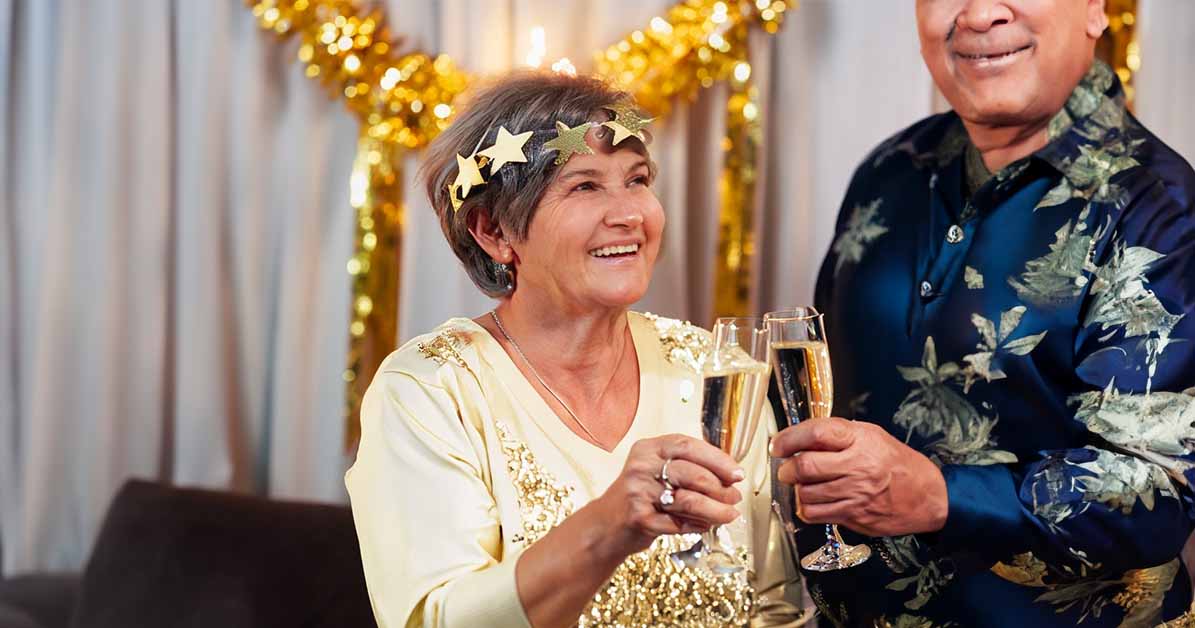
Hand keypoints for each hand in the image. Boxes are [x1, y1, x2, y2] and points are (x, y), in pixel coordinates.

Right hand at [594, 434, 744, 554]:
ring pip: (690, 500)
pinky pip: (679, 523)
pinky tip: (704, 525)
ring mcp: (638, 492)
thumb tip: (729, 476)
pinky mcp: (639, 517)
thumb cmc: (640, 496)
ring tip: (728, 515)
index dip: (717, 459)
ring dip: (716, 510)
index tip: (737, 473)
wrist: (606, 525)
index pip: (688, 446)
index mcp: (648, 448)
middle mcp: (641, 466)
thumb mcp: (657, 471)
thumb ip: (687, 467)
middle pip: (693, 474)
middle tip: (735, 498)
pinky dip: (697, 525)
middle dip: (721, 489)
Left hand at [770, 417, 947, 536]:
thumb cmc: (897, 463)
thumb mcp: (871, 436)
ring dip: (797, 489)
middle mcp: (857, 466)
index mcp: (860, 440)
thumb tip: (800, 438)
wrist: (927, 495)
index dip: (789, 438)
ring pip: (807, 493)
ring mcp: (856, 494)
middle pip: (806, 466)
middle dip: (787, 469)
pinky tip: (811, 501)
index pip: (816, 433)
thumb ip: (838, 435)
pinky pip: (816, 514)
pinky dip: (806, 508)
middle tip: (786, 469)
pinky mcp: (854, 515)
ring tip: (802, 485)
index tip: (778, 444)